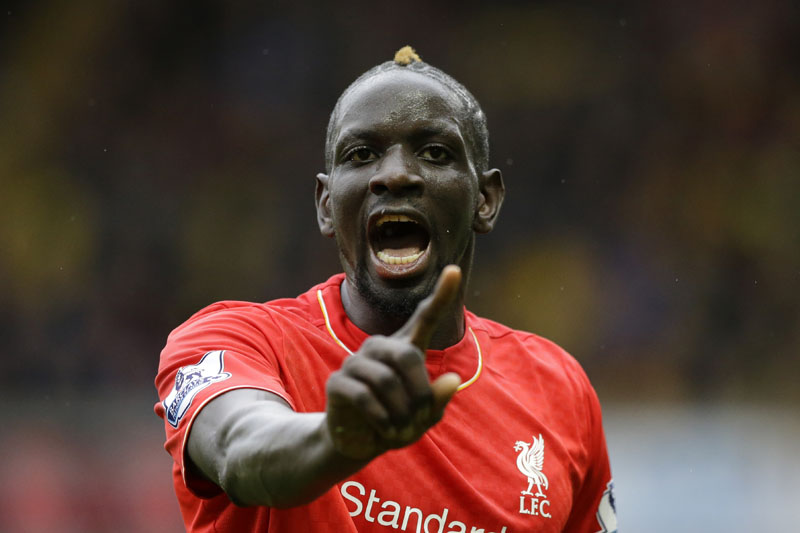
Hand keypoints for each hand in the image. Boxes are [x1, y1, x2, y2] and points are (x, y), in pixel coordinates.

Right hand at [325, 265, 462, 459]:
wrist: (358, 443)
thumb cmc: (396, 423)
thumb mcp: (423, 417)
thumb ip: (438, 399)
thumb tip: (453, 380)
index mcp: (404, 349)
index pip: (424, 317)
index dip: (441, 296)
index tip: (455, 270)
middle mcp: (379, 348)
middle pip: (407, 356)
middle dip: (420, 392)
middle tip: (421, 418)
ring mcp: (355, 362)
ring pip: (387, 380)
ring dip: (401, 413)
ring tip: (402, 430)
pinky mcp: (337, 382)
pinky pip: (364, 396)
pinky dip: (381, 419)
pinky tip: (384, 431)